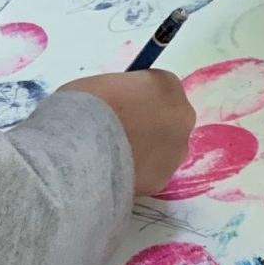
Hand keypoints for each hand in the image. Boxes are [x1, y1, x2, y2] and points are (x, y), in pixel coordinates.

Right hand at [59, 70, 195, 198]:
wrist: (82, 145)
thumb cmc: (88, 104)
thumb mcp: (105, 84)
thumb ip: (124, 94)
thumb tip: (120, 108)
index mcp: (167, 85)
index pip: (159, 90)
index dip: (138, 100)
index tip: (121, 108)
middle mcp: (182, 118)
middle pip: (168, 122)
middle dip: (147, 128)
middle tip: (118, 134)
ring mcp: (176, 152)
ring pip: (162, 153)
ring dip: (144, 154)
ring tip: (111, 158)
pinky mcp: (161, 180)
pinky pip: (149, 175)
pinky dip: (134, 175)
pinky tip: (112, 173)